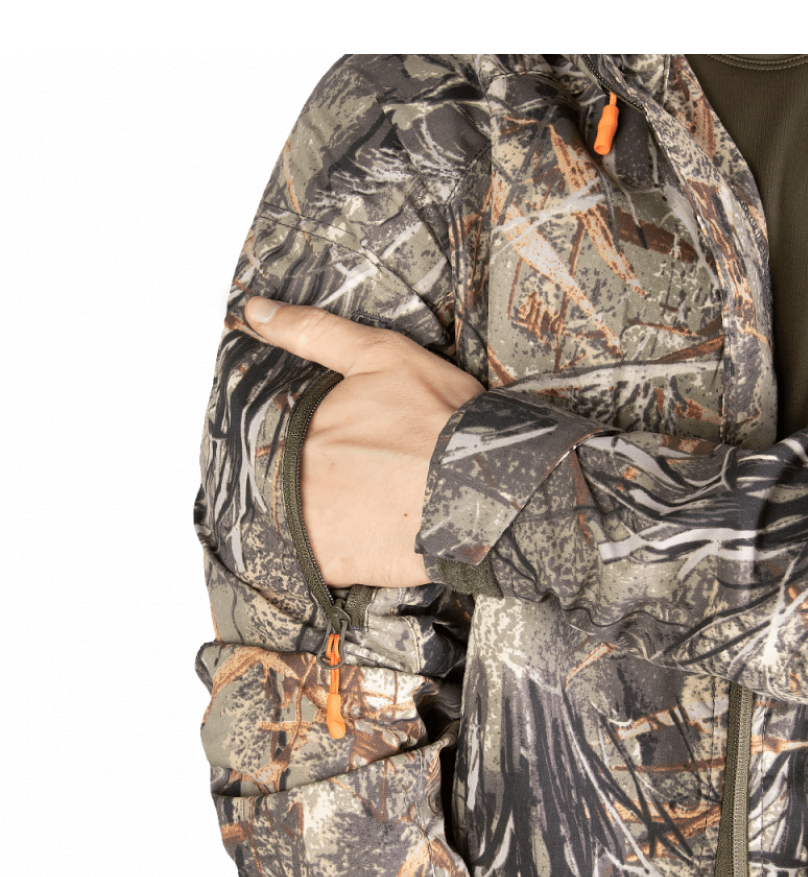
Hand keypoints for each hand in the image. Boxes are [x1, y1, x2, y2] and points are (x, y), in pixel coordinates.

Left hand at [245, 297, 484, 587]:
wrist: (485, 485)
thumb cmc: (440, 419)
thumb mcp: (382, 356)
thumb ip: (313, 332)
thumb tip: (254, 311)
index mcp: (299, 429)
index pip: (282, 439)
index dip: (322, 442)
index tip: (357, 448)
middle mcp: (295, 479)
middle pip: (296, 480)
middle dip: (331, 478)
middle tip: (378, 476)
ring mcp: (310, 526)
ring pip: (307, 519)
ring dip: (335, 515)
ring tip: (381, 505)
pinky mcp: (332, 566)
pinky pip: (324, 559)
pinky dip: (346, 549)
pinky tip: (378, 533)